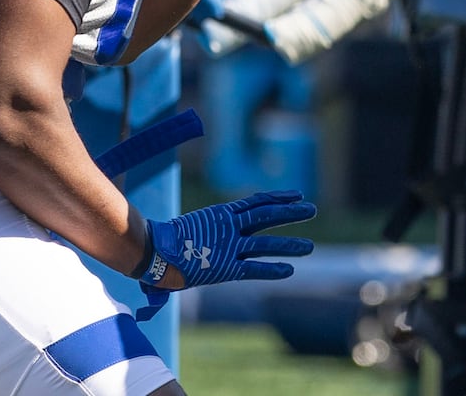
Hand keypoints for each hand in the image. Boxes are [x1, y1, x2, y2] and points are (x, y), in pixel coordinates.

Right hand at [141, 189, 316, 290]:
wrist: (153, 250)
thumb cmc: (163, 242)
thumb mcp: (190, 230)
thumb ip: (201, 233)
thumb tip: (200, 234)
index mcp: (222, 214)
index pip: (256, 202)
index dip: (277, 198)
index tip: (295, 195)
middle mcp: (230, 226)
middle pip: (267, 215)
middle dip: (290, 213)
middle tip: (311, 209)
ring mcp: (230, 245)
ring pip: (266, 242)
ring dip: (289, 244)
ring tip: (310, 246)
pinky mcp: (227, 266)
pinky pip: (254, 268)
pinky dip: (272, 269)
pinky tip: (290, 270)